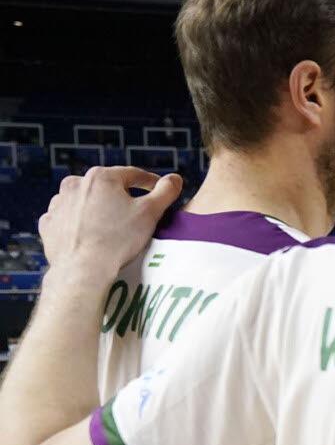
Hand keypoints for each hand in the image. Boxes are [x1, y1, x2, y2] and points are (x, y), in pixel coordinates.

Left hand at [37, 168, 181, 280]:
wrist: (83, 269)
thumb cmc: (118, 239)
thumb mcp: (151, 212)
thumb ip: (166, 192)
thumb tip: (175, 179)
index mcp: (101, 177)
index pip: (133, 175)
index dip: (150, 183)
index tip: (159, 191)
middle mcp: (75, 184)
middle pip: (107, 187)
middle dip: (122, 197)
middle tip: (134, 214)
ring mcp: (59, 203)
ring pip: (86, 201)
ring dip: (99, 209)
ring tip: (111, 228)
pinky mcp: (49, 222)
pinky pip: (69, 218)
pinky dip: (80, 223)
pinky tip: (91, 235)